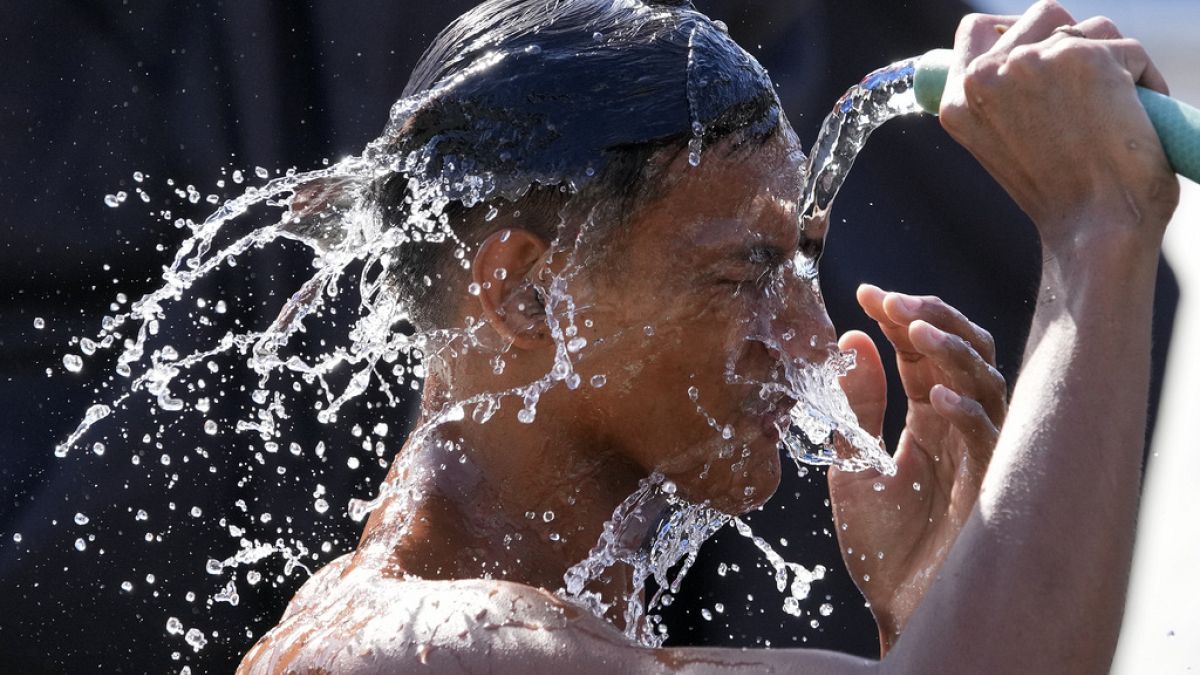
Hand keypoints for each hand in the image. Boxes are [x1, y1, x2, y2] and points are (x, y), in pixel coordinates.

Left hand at [828, 285, 1006, 652]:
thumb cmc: (883, 543)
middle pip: (967, 352)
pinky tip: (934, 396)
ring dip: (953, 352)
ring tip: (915, 331)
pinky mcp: (990, 486)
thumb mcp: (854, 463)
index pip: (922, 352)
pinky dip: (965, 411)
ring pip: (987, 383)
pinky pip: (990, 438)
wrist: (899, 608)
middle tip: (893, 300)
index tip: (865, 293)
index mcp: (929, 418)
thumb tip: (851, 339)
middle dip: (934, 318)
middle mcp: (962, 427)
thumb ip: (856, 405)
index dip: (900, 318)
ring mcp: (981, 453)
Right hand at [939, 1, 1177, 248]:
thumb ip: (1002, 99)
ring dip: (1112, 62)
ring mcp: (1034, 62)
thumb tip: (1022, 57)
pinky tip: (1139, 120)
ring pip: (1091, 27)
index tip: (1041, 52)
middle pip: (1043, 16)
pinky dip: (1146, 80)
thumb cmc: (1060, 198)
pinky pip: (1130, 49)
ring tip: (1115, 114)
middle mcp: (986, 75)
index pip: (975, 30)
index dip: (1013, 32)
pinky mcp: (1086, 58)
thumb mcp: (1005, 144)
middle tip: (1089, 88)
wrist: (1093, 228)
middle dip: (1074, 43)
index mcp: (958, 101)